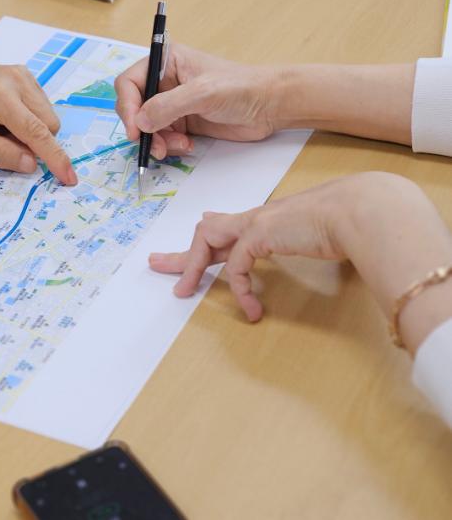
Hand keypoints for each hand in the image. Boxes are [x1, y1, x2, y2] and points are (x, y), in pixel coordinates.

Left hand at [0, 62, 76, 184]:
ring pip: (48, 117)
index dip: (55, 158)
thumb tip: (32, 164)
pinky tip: (3, 116)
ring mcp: (22, 74)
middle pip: (49, 125)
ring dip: (30, 131)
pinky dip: (28, 119)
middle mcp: (16, 80)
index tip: (69, 178)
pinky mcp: (24, 74)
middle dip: (35, 143)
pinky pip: (41, 107)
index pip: (37, 131)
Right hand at [115, 45, 280, 158]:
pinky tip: (187, 146)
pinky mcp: (182, 123)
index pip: (130, 82)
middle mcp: (165, 82)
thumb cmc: (241, 88)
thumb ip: (168, 106)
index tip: (135, 129)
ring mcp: (173, 104)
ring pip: (147, 127)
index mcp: (166, 62)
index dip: (127, 106)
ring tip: (177, 146)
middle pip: (134, 107)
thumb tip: (140, 123)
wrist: (269, 106)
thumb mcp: (202, 93)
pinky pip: (162, 137)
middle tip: (154, 145)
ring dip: (157, 141)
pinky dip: (169, 146)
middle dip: (142, 128)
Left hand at [149, 177, 353, 320]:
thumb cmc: (350, 226)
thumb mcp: (318, 237)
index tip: (189, 249)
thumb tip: (302, 252)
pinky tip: (252, 307)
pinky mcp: (259, 234)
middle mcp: (256, 218)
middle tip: (156, 264)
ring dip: (192, 266)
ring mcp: (255, 223)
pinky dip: (241, 288)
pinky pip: (237, 264)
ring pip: (206, 239)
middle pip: (206, 231)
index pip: (227, 227)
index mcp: (268, 219)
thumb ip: (304, 243)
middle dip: (181, 253)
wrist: (363, 212)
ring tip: (185, 293)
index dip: (207, 238)